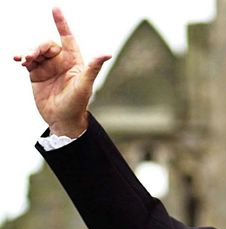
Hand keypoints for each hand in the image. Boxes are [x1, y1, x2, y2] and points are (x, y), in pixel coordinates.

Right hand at [13, 7, 110, 136]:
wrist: (63, 120)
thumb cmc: (78, 104)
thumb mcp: (85, 85)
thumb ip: (93, 68)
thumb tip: (107, 53)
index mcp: (74, 61)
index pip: (67, 37)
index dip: (62, 23)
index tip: (55, 8)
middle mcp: (61, 61)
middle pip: (47, 45)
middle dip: (38, 47)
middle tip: (31, 56)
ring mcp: (48, 67)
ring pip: (36, 51)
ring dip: (28, 52)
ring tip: (24, 60)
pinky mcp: (36, 75)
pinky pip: (27, 61)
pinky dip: (22, 58)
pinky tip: (18, 59)